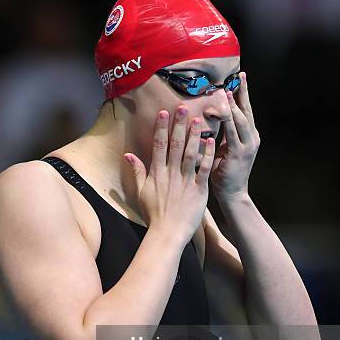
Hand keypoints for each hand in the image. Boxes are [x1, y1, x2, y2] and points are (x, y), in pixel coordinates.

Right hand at [124, 106, 214, 245]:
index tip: (163, 113)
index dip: (161, 128)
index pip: (159, 146)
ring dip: (194, 135)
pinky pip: (204, 169)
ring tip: (199, 119)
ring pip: (191, 153)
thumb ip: (137, 172)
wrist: (168, 233)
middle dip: (179, 125)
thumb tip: (128, 154)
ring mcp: (186, 181)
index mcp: (157, 173)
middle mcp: (171, 174)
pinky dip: (208, 154)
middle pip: (176, 145)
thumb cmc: (154, 215)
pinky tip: (212, 141)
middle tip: (184, 107)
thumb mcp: (141, 193)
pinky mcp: (199, 189)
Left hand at [211, 72, 259, 202]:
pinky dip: (228, 121)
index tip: (239, 78)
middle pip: (247, 110)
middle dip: (243, 92)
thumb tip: (210, 119)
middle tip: (240, 76)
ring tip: (228, 90)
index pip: (245, 111)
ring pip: (241, 119)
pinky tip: (223, 110)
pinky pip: (233, 133)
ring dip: (234, 104)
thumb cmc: (224, 173)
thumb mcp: (223, 150)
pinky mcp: (239, 153)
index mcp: (248, 137)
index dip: (243, 94)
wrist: (232, 193)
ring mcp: (247, 146)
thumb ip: (221, 135)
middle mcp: (251, 138)